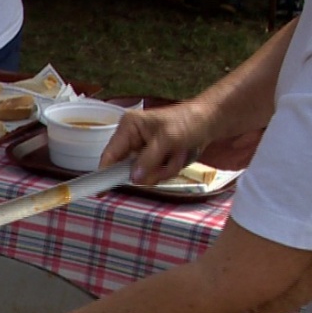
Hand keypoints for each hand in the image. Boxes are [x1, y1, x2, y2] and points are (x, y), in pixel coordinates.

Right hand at [100, 99, 214, 185]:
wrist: (211, 120)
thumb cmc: (188, 122)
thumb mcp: (167, 139)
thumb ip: (148, 159)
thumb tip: (133, 178)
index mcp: (129, 127)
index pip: (110, 155)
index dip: (105, 173)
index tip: (101, 192)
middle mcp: (132, 139)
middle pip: (129, 170)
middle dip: (152, 170)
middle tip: (168, 160)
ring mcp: (144, 150)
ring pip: (145, 175)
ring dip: (165, 169)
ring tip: (178, 153)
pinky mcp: (155, 158)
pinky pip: (156, 174)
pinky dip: (170, 169)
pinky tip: (180, 155)